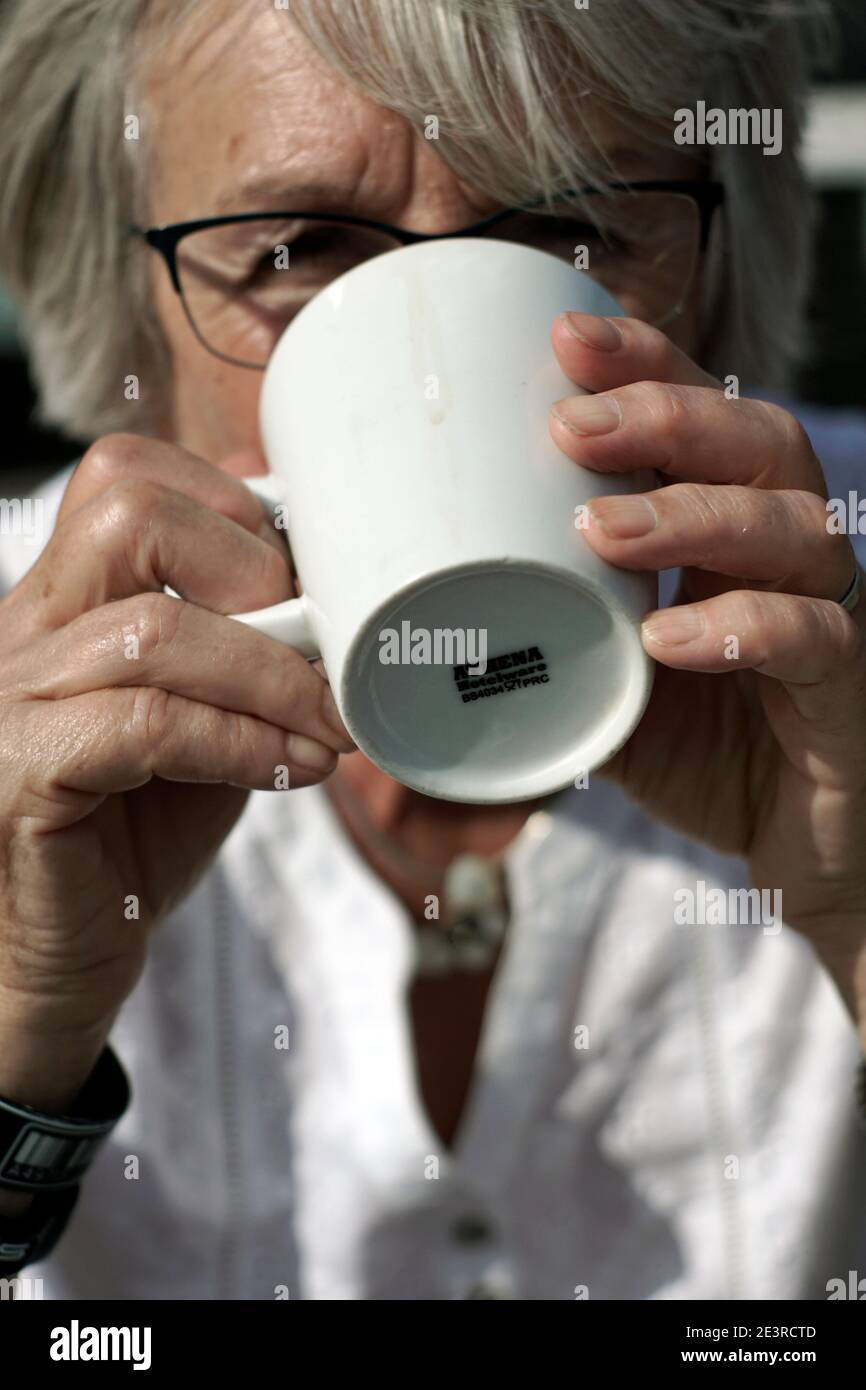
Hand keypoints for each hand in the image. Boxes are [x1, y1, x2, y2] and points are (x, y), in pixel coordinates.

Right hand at [0, 434, 353, 1097]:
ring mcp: (12, 698)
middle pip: (130, 512)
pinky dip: (241, 742)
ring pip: (153, 632)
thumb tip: (321, 579)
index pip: (127, 476)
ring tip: (331, 725)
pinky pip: (145, 726)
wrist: (56, 955)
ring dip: (274, 678)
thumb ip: (241, 649)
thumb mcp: (201, 717)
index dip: (235, 507)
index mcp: (64, 599)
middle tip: (318, 643)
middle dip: (254, 571)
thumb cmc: (134, 831)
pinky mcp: (21, 775)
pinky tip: (291, 768)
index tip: (310, 581)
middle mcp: (25, 629)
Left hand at [550, 312, 865, 1033]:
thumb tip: (364, 616)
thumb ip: (521, 637)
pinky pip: (812, 638)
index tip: (563, 340)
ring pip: (790, 526)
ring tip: (599, 527)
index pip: (701, 412)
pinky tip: (670, 638)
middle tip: (568, 427)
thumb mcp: (593, 677)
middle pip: (755, 442)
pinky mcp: (844, 686)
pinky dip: (743, 629)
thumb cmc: (689, 742)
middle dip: (663, 418)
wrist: (790, 841)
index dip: (645, 364)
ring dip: (691, 514)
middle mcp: (784, 547)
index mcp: (724, 522)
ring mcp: (826, 609)